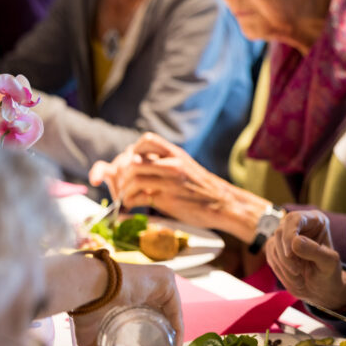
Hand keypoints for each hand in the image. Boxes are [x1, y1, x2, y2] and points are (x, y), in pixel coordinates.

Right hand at [72, 263, 182, 345]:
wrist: (91, 286)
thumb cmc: (88, 303)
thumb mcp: (90, 329)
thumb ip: (93, 345)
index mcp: (135, 290)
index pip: (152, 311)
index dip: (156, 332)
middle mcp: (150, 283)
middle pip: (165, 312)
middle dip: (166, 334)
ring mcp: (159, 279)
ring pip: (172, 311)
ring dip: (173, 333)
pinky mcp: (166, 279)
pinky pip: (175, 308)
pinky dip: (177, 328)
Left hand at [89, 132, 259, 238]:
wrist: (224, 204)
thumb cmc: (202, 188)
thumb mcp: (185, 168)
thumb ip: (164, 164)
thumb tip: (132, 166)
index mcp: (176, 154)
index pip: (146, 140)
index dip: (132, 151)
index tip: (130, 164)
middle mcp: (173, 164)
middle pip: (133, 160)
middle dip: (121, 174)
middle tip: (122, 185)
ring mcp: (171, 181)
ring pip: (134, 177)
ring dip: (124, 189)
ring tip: (127, 197)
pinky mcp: (168, 199)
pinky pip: (138, 197)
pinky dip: (129, 202)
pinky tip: (133, 205)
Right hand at [265, 210, 345, 310]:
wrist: (322, 288)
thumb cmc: (329, 272)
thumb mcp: (329, 263)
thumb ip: (315, 251)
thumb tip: (294, 241)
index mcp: (315, 221)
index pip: (294, 218)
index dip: (289, 235)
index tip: (290, 254)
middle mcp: (299, 225)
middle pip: (280, 232)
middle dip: (286, 256)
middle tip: (298, 271)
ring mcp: (286, 237)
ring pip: (273, 246)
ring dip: (284, 266)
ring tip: (299, 278)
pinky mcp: (277, 249)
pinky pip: (271, 257)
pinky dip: (281, 271)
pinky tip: (294, 278)